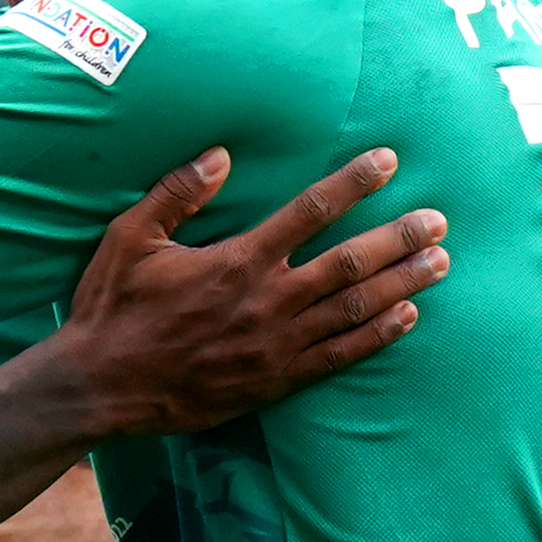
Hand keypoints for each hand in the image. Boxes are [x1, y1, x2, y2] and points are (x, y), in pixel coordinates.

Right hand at [48, 147, 448, 438]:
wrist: (102, 386)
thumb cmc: (113, 307)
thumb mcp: (130, 238)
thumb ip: (177, 193)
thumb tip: (221, 154)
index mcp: (237, 260)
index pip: (310, 212)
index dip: (354, 183)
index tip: (389, 161)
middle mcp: (268, 301)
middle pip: (350, 262)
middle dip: (399, 238)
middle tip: (439, 221)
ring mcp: (276, 344)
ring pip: (355, 308)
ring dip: (402, 283)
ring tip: (440, 263)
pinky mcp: (276, 379)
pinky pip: (340, 356)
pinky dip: (378, 335)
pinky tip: (407, 317)